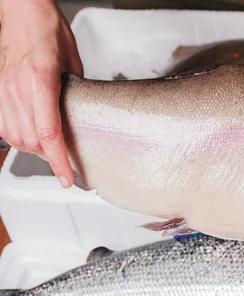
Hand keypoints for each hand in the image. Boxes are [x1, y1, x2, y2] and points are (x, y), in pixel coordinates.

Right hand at [0, 0, 82, 187]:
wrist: (23, 10)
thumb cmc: (49, 30)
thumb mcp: (75, 65)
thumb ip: (75, 95)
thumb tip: (82, 117)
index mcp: (41, 82)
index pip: (50, 134)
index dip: (60, 162)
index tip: (68, 178)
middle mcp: (18, 89)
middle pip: (32, 141)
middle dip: (50, 156)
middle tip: (67, 160)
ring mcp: (2, 90)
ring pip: (15, 137)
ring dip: (34, 148)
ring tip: (50, 147)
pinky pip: (3, 125)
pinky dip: (17, 136)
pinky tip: (30, 133)